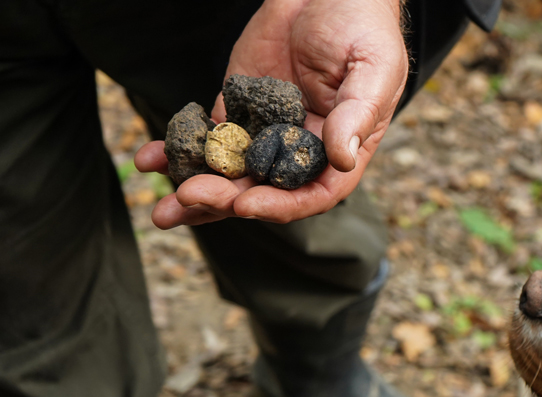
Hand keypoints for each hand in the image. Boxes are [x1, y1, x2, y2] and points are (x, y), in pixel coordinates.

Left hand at [136, 0, 406, 227]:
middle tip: (188, 197)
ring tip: (162, 208)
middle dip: (224, 199)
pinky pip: (207, 137)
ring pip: (229, 173)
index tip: (244, 204)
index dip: (279, 205)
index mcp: (339, 150)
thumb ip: (357, 114)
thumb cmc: (363, 27)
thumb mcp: (373, 70)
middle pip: (261, 189)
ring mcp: (265, 131)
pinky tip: (152, 158)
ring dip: (195, 190)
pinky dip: (179, 150)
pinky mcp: (237, 108)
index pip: (311, 194)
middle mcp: (300, 150)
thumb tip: (342, 160)